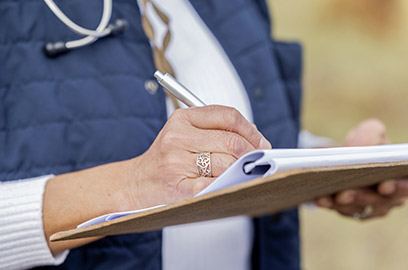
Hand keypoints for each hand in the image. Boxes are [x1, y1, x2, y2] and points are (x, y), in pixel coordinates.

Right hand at [124, 105, 270, 209]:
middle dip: (252, 153)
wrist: (135, 182)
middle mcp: (178, 137)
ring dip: (242, 172)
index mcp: (183, 118)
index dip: (250, 130)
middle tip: (259, 162)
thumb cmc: (167, 158)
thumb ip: (216, 130)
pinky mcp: (177, 186)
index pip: (228, 116)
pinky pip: (213, 184)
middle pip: (231, 141)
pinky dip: (227, 186)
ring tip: (246, 174)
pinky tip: (232, 185)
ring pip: (226, 164)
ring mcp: (176, 161)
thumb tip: (255, 138)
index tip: (261, 142)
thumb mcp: (185, 133)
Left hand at [314, 118, 407, 219]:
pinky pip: (342, 210)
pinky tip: (320, 197)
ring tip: (332, 194)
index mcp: (406, 177)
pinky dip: (331, 203)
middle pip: (381, 202)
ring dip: (345, 202)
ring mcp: (371, 207)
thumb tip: (358, 148)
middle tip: (347, 192)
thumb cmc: (366, 143)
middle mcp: (392, 197)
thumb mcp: (370, 131)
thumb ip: (370, 134)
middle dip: (363, 197)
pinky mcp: (352, 211)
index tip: (384, 185)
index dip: (400, 188)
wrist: (344, 155)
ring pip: (360, 208)